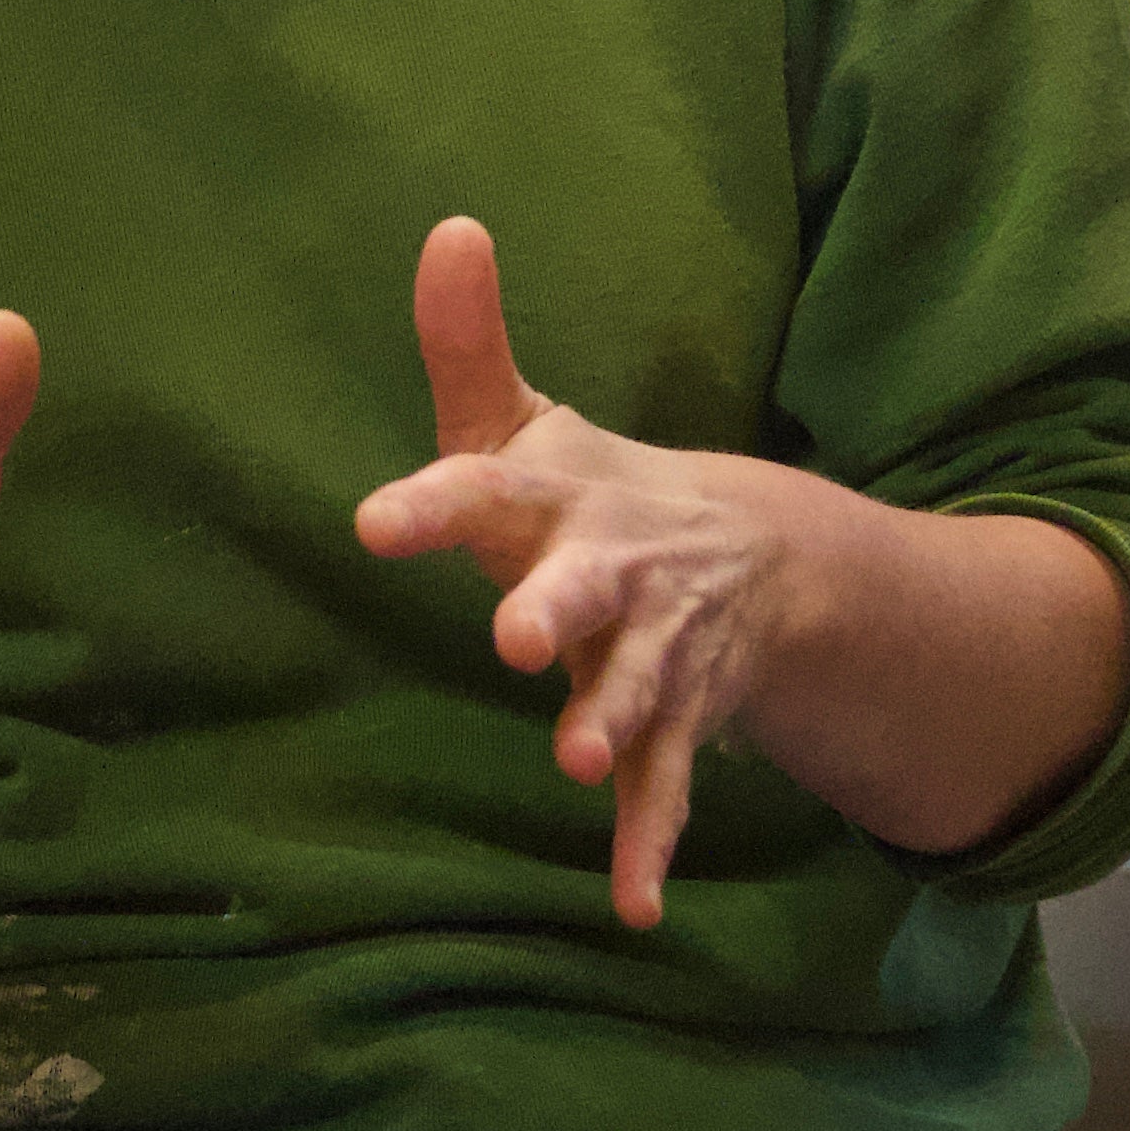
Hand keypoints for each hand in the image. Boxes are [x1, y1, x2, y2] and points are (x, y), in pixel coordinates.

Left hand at [354, 218, 792, 929]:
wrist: (756, 559)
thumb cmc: (588, 491)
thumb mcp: (524, 421)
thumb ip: (466, 341)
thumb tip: (448, 224)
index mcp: (556, 495)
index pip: (484, 485)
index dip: (432, 504)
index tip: (373, 522)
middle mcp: (612, 569)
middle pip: (584, 586)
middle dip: (556, 608)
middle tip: (513, 639)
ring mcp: (653, 649)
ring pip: (636, 687)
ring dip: (612, 722)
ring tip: (576, 761)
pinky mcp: (679, 719)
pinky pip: (669, 787)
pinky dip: (650, 845)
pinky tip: (630, 906)